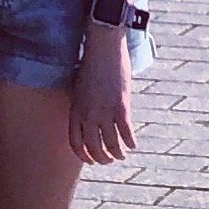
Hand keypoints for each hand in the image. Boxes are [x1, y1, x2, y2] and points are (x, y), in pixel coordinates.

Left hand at [69, 33, 136, 164]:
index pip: (75, 143)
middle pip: (93, 148)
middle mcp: (88, 115)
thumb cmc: (91, 65)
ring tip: (121, 155)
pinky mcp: (121, 107)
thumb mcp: (79, 89)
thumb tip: (88, 121)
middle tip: (109, 160)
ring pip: (111, 145)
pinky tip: (133, 144)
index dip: (84, 156)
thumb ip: (82, 107)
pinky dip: (130, 142)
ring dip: (117, 154)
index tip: (91, 160)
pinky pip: (126, 133)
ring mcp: (104, 112)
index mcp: (75, 110)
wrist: (103, 48)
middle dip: (102, 159)